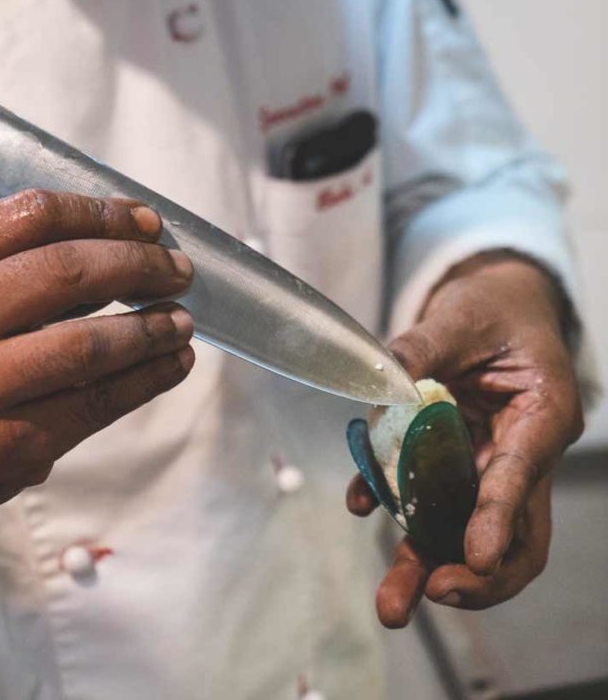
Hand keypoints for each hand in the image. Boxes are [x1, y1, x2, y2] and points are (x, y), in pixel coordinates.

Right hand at [0, 190, 194, 528]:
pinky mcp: (4, 448)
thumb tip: (105, 246)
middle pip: (69, 272)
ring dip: (152, 328)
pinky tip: (170, 366)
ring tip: (182, 322)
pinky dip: (145, 381)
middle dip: (139, 266)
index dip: (101, 213)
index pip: (32, 217)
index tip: (144, 220)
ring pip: (90, 345)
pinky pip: (94, 405)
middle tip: (177, 271)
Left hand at [347, 252, 583, 626]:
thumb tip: (384, 378)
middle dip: (473, 574)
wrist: (498, 304)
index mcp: (542, 411)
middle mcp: (524, 450)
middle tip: (429, 593)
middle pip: (513, 530)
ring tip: (391, 603)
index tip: (474, 558)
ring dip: (429, 563)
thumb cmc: (495, 307)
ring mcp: (492, 464)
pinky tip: (363, 502)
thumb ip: (424, 345)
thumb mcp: (462, 314)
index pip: (521, 471)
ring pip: (469, 530)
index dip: (498, 516)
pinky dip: (400, 509)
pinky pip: (433, 501)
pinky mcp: (461, 464)